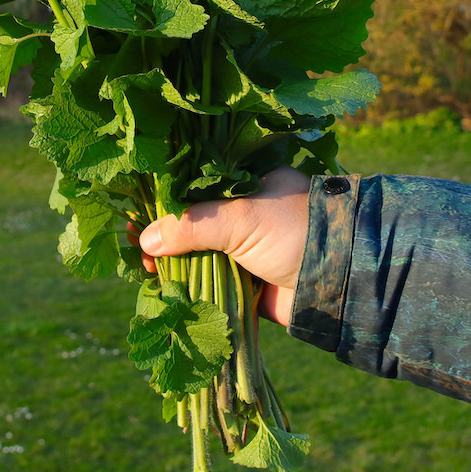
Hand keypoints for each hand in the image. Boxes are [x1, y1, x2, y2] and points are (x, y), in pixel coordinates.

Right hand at [136, 166, 310, 325]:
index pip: (194, 186)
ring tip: (143, 267)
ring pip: (196, 254)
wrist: (338, 279)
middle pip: (191, 222)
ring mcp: (243, 248)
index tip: (135, 210)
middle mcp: (242, 213)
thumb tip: (146, 239)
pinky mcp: (246, 282)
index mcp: (245, 183)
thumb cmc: (294, 229)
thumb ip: (192, 225)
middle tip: (132, 242)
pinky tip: (162, 287)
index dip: (163, 199)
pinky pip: (208, 283)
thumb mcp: (241, 217)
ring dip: (169, 262)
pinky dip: (187, 286)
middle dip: (161, 233)